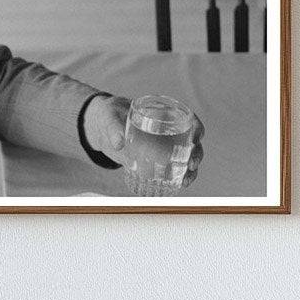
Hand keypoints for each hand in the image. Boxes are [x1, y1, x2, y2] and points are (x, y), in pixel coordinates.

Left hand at [82, 94, 204, 186]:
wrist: (102, 128)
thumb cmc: (109, 115)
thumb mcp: (109, 117)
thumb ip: (113, 128)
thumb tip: (118, 143)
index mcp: (161, 113)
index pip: (187, 118)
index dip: (197, 127)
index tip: (196, 138)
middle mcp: (167, 130)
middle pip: (191, 140)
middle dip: (196, 153)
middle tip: (191, 165)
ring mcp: (163, 146)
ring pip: (184, 157)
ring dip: (190, 170)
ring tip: (185, 181)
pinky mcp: (154, 160)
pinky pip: (170, 168)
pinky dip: (176, 177)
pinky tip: (178, 186)